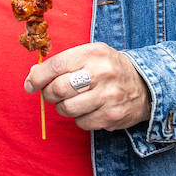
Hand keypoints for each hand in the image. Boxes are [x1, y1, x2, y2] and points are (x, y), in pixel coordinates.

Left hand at [23, 43, 151, 131]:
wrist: (145, 85)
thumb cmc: (108, 69)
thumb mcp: (90, 55)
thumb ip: (62, 63)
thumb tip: (33, 76)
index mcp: (93, 53)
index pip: (56, 65)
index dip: (38, 77)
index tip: (30, 84)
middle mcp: (102, 73)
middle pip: (58, 89)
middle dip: (48, 94)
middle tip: (51, 94)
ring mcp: (108, 96)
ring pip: (67, 108)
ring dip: (62, 108)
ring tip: (70, 102)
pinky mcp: (112, 116)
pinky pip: (81, 122)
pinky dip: (79, 119)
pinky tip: (88, 110)